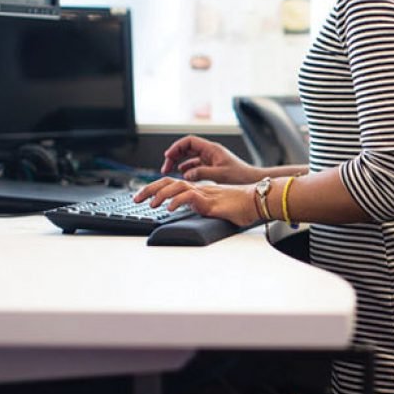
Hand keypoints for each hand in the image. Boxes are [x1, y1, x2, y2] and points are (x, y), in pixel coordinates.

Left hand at [133, 178, 259, 226]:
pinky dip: (176, 201)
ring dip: (160, 194)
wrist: (257, 203)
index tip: (143, 197)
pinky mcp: (210, 200)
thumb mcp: (216, 210)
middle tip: (135, 198)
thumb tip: (192, 211)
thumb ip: (203, 208)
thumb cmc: (242, 207)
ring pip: (176, 187)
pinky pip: (189, 196)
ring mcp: (204, 193)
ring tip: (150, 204)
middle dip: (149, 189)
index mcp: (199, 190)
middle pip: (168, 182)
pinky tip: (169, 209)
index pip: (172, 185)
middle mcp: (199, 188)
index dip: (156, 189)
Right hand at [160, 135, 258, 184]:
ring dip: (179, 162)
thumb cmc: (241, 176)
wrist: (252, 180)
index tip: (168, 156)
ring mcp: (211, 159)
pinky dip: (187, 169)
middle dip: (174, 156)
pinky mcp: (212, 167)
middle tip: (166, 167)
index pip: (189, 141)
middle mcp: (210, 152)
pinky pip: (195, 165)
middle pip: (186, 148)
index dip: (176, 147)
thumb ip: (201, 173)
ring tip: (170, 171)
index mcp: (211, 149)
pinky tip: (182, 175)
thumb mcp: (220, 174)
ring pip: (189, 157)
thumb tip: (185, 174)